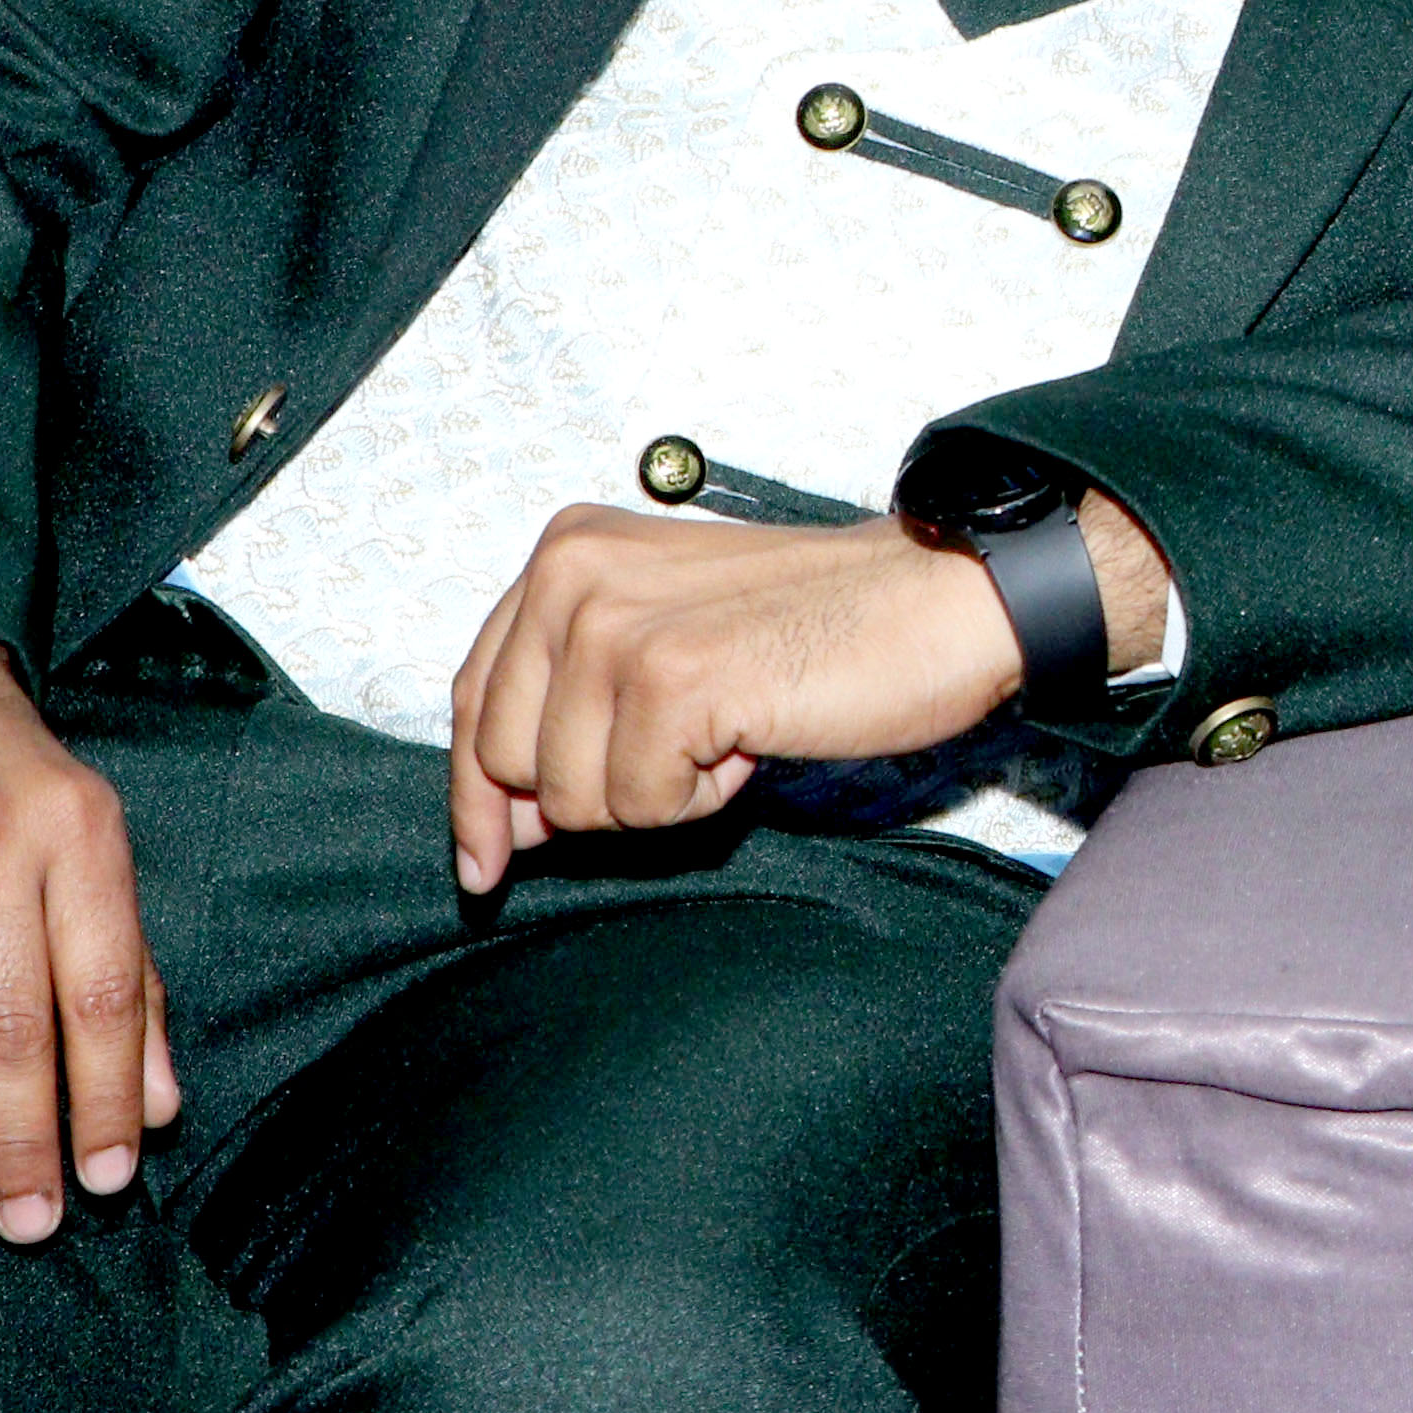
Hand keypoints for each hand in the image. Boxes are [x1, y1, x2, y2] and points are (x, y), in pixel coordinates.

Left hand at [446, 508, 1044, 888]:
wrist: (937, 600)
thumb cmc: (818, 626)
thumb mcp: (668, 639)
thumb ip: (572, 705)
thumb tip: (509, 827)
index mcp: (567, 551)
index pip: (475, 699)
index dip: (476, 796)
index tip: (490, 861)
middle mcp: (573, 573)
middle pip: (507, 762)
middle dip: (592, 794)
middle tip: (690, 752)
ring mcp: (616, 624)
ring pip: (571, 798)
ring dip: (659, 794)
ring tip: (731, 731)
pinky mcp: (670, 679)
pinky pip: (640, 808)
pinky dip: (700, 802)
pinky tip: (752, 742)